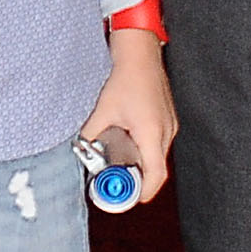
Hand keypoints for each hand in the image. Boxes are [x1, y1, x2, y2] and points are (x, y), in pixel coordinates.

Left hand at [84, 28, 175, 203]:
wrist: (140, 53)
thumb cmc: (126, 77)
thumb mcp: (103, 109)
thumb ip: (91, 133)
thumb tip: (81, 147)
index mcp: (151, 132)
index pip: (156, 174)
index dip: (146, 191)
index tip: (134, 198)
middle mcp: (165, 130)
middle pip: (157, 167)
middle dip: (140, 178)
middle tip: (121, 183)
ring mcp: (170, 123)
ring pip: (159, 154)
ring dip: (144, 162)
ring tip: (123, 162)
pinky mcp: (168, 116)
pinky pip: (160, 141)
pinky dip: (147, 148)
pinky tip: (130, 142)